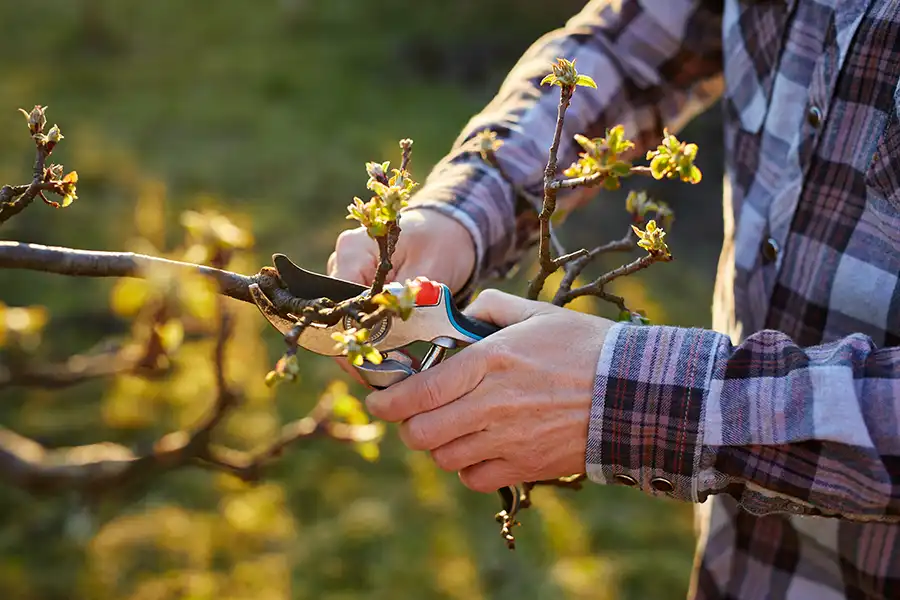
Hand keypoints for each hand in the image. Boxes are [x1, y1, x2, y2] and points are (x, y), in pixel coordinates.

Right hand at [326, 208, 476, 385]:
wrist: (452, 228)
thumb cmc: (442, 241)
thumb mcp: (431, 269)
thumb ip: (407, 299)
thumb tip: (388, 335)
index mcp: (353, 251)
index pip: (339, 303)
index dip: (355, 337)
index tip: (378, 362)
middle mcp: (342, 263)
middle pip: (339, 316)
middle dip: (363, 348)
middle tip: (390, 376)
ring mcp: (348, 276)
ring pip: (349, 322)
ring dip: (370, 346)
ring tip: (397, 371)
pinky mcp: (360, 289)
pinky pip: (361, 319)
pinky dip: (377, 338)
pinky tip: (397, 358)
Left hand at [364, 289, 613, 492]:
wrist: (633, 392)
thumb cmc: (585, 346)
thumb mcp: (537, 314)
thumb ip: (492, 307)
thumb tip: (462, 313)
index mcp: (489, 362)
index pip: (419, 391)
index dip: (387, 401)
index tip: (378, 400)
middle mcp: (492, 404)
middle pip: (421, 433)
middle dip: (408, 427)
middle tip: (414, 415)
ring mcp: (508, 440)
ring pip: (444, 457)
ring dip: (438, 445)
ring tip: (450, 429)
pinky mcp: (526, 465)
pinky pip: (475, 479)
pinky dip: (467, 467)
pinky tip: (477, 449)